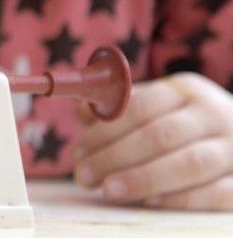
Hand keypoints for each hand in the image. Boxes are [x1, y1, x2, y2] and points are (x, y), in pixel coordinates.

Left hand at [71, 72, 232, 209]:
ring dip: (144, 178)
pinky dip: (183, 198)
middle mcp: (214, 115)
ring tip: (109, 190)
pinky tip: (151, 202)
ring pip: (188, 163)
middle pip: (160, 135)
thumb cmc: (186, 122)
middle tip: (84, 175)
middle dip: (116, 157)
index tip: (78, 150)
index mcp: (186, 91)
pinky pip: (216, 192)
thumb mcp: (159, 105)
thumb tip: (83, 112)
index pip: (140, 107)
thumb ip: (121, 109)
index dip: (105, 130)